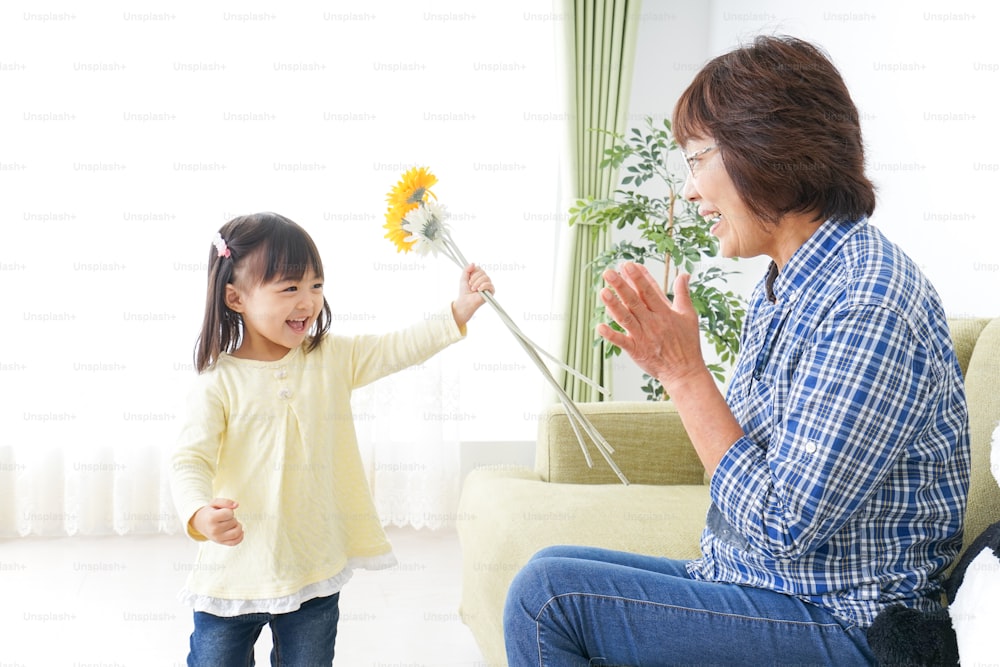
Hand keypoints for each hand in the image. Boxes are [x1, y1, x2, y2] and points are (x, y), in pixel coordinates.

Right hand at [190, 498, 243, 545]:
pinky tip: (238, 531)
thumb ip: (225, 502)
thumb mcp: (214, 503)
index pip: (229, 513)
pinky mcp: (221, 543)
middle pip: (234, 522)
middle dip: (232, 518)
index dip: (229, 510)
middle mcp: (214, 530)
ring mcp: (218, 538)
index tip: (223, 512)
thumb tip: (236, 505)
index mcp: (211, 518)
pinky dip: (240, 536)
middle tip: (225, 518)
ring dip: (237, 526)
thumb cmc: (209, 512)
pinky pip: (235, 542)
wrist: (201, 523)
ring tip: (231, 523)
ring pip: (237, 532)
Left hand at [451, 263, 493, 329]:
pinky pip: (490, 285)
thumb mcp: (463, 278)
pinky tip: (479, 290)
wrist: (465, 301)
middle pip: (482, 272)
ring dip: (477, 283)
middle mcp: (484, 279)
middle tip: (470, 285)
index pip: (479, 268)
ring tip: (473, 289)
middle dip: (474, 278)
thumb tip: (473, 263)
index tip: (468, 278)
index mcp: (478, 276)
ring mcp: (488, 285)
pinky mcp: (491, 291)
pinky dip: (483, 286)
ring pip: (486, 277)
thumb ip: (467, 269)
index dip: (473, 272)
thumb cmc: (464, 292)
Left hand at [596, 262, 704, 391]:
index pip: (649, 291)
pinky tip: (599, 327)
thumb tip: (684, 274)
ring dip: (614, 305)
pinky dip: (611, 335)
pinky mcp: (636, 350)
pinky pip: (622, 341)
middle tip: (609, 272)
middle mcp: (652, 322)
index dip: (638, 278)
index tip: (628, 265)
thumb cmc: (687, 343)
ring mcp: (643, 336)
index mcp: (664, 313)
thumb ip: (683, 294)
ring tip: (602, 292)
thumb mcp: (689, 316)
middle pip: (634, 301)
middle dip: (621, 286)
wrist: (684, 371)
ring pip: (626, 318)